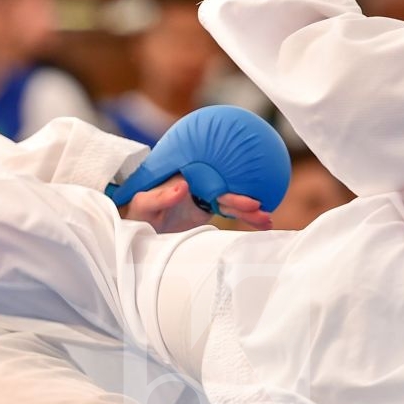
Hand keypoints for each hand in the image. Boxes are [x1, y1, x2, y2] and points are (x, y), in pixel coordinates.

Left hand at [120, 176, 273, 233]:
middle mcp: (199, 185)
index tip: (250, 202)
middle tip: (260, 210)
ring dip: (249, 212)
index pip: (214, 185)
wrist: (136, 223)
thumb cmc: (136, 211)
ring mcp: (204, 198)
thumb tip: (183, 187)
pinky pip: (229, 213)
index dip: (232, 193)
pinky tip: (262, 224)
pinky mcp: (206, 210)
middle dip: (245, 203)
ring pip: (231, 204)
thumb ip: (160, 197)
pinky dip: (244, 218)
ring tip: (267, 221)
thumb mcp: (143, 205)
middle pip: (227, 193)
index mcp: (186, 179)